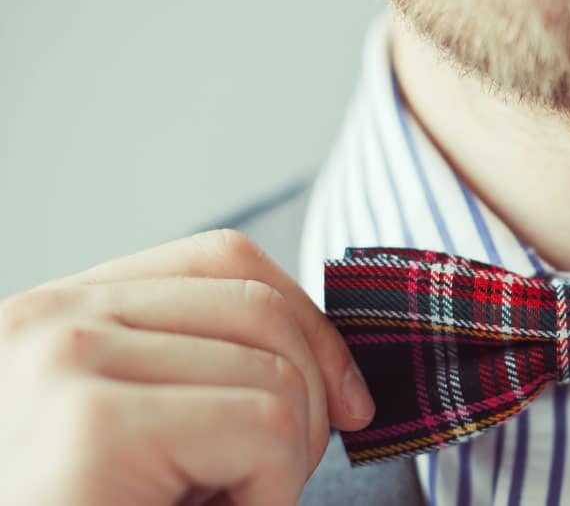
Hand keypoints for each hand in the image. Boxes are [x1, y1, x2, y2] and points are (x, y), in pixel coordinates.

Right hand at [0, 230, 374, 505]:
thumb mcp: (159, 434)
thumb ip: (205, 373)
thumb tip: (335, 367)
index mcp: (63, 315)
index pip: (224, 259)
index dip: (310, 323)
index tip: (348, 400)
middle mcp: (50, 320)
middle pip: (263, 311)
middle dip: (310, 403)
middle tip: (263, 484)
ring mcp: (65, 362)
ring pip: (278, 375)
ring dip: (283, 465)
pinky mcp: (96, 425)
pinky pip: (264, 429)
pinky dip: (268, 496)